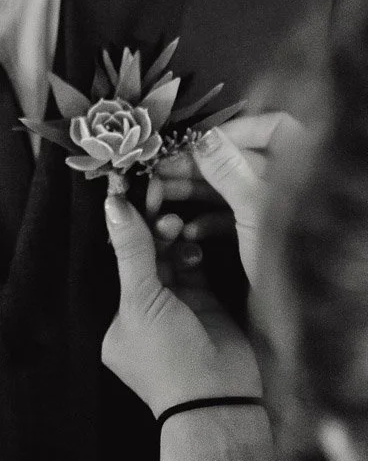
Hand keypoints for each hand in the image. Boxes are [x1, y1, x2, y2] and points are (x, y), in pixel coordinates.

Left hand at [101, 192, 261, 417]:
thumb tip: (112, 201)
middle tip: (159, 199)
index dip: (126, 228)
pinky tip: (193, 245)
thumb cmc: (166, 354)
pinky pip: (194, 268)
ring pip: (169, 258)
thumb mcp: (141, 301)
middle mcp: (143, 309)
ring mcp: (175, 305)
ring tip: (176, 222)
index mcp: (116, 316)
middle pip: (144, 256)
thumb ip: (131, 250)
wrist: (218, 400)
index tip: (131, 193)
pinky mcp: (205, 302)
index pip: (117, 261)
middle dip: (151, 228)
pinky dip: (192, 253)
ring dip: (172, 237)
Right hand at [149, 112, 301, 282]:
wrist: (298, 332)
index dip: (239, 127)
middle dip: (200, 162)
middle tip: (160, 169)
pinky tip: (187, 233)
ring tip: (159, 198)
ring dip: (194, 190)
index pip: (276, 128)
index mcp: (300, 174)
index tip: (199, 141)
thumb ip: (230, 171)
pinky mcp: (259, 241)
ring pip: (230, 189)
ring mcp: (272, 216)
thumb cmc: (286, 269)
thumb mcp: (256, 215)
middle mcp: (288, 189)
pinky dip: (207, 220)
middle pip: (242, 158)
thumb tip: (202, 135)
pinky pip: (230, 218)